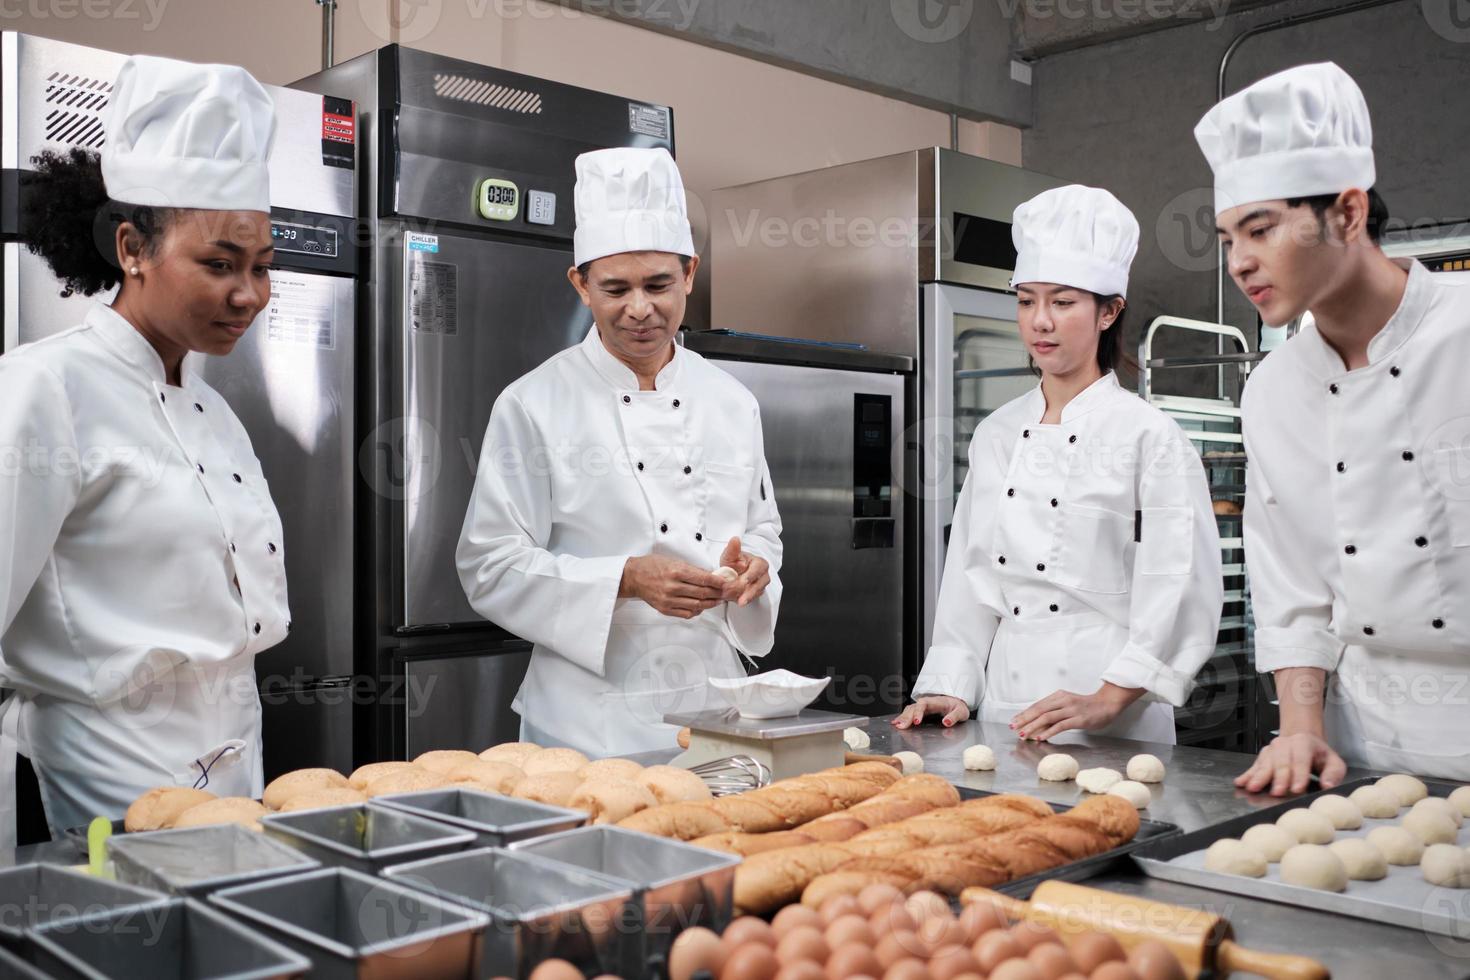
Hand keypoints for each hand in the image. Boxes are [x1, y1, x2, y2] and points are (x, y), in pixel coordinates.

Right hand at [620, 555, 724, 619]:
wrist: (634, 577)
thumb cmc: (652, 566)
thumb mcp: (673, 561)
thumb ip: (692, 570)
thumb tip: (710, 575)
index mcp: (676, 571)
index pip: (703, 578)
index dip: (717, 582)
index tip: (725, 583)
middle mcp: (673, 586)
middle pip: (702, 593)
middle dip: (717, 593)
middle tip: (725, 593)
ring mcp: (669, 599)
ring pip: (696, 605)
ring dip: (710, 604)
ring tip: (717, 601)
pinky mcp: (665, 609)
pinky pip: (686, 613)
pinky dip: (697, 611)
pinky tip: (701, 607)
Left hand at [718, 537, 770, 606]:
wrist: (733, 573)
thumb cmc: (733, 563)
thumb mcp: (730, 555)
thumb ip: (732, 549)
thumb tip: (735, 539)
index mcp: (760, 563)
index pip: (757, 571)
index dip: (749, 577)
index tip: (742, 582)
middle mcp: (764, 575)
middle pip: (758, 585)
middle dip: (747, 591)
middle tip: (737, 596)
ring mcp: (761, 585)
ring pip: (756, 593)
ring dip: (746, 597)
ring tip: (738, 602)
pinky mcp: (757, 594)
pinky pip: (753, 598)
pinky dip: (746, 600)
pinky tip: (738, 601)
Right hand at [891, 695, 969, 728]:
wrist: (956, 703)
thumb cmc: (958, 707)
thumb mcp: (961, 712)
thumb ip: (954, 716)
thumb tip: (946, 722)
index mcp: (936, 701)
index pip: (924, 704)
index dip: (918, 712)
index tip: (917, 722)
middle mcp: (926, 703)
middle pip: (913, 707)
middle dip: (906, 717)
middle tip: (901, 726)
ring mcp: (922, 707)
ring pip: (909, 710)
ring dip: (902, 717)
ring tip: (897, 725)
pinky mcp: (919, 712)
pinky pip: (908, 713)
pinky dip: (902, 717)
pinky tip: (896, 723)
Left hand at [1009, 683, 1142, 740]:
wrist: (1107, 704)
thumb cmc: (1086, 706)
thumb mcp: (1068, 703)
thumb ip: (1054, 709)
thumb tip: (1037, 720)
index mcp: (1058, 696)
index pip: (1037, 705)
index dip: (1024, 713)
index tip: (1014, 721)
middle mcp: (1063, 701)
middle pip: (1039, 710)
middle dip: (1024, 720)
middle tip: (1013, 728)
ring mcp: (1071, 709)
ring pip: (1047, 717)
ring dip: (1033, 726)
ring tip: (1023, 734)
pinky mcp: (1078, 719)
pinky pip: (1060, 726)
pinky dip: (1049, 731)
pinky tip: (1041, 737)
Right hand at [1235, 731, 1347, 796]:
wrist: (1302, 739)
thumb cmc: (1318, 755)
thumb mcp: (1333, 761)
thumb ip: (1333, 774)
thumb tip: (1327, 785)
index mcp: (1304, 743)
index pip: (1301, 759)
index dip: (1299, 774)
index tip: (1297, 788)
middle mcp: (1285, 743)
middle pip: (1281, 761)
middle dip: (1279, 778)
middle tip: (1278, 792)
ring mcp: (1271, 749)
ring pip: (1265, 763)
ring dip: (1259, 777)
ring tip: (1253, 788)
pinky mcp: (1263, 756)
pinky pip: (1254, 766)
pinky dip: (1247, 775)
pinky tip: (1240, 782)